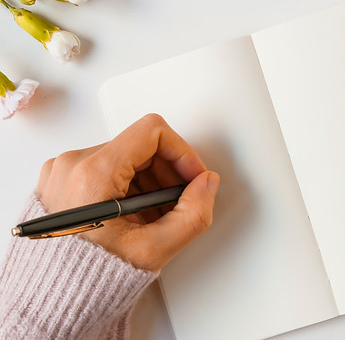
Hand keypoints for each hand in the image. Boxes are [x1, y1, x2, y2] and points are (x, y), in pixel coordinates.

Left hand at [36, 114, 219, 271]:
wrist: (52, 297)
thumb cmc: (88, 278)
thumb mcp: (153, 250)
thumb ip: (193, 214)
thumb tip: (207, 184)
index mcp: (92, 174)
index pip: (152, 132)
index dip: (182, 152)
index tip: (191, 174)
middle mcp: (72, 165)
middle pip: (140, 146)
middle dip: (168, 172)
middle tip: (177, 202)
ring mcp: (63, 171)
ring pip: (126, 156)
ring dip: (150, 181)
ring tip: (154, 215)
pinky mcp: (61, 179)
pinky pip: (107, 167)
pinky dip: (129, 185)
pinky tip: (135, 214)